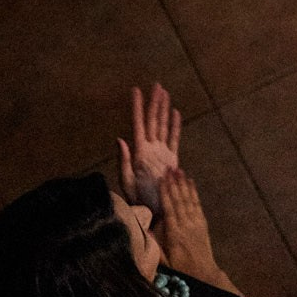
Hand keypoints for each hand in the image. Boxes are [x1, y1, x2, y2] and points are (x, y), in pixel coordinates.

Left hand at [118, 83, 181, 215]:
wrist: (154, 212)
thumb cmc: (138, 200)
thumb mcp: (127, 182)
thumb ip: (124, 161)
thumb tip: (120, 139)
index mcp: (139, 152)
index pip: (139, 124)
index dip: (138, 107)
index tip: (136, 90)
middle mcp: (150, 149)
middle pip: (153, 121)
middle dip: (154, 103)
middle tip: (156, 85)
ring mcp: (161, 153)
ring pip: (163, 126)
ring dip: (164, 110)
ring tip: (165, 93)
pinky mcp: (171, 159)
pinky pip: (174, 139)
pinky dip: (175, 126)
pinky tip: (175, 113)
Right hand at [153, 166, 217, 278]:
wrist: (204, 273)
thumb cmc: (180, 268)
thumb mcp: (163, 259)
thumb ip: (153, 243)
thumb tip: (141, 227)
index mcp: (175, 233)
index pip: (170, 208)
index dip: (165, 192)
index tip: (161, 178)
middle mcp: (186, 225)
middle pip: (179, 200)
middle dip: (174, 183)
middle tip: (170, 168)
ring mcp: (196, 223)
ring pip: (189, 200)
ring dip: (184, 184)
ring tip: (179, 170)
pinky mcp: (203, 224)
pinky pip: (197, 205)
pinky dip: (194, 192)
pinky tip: (190, 182)